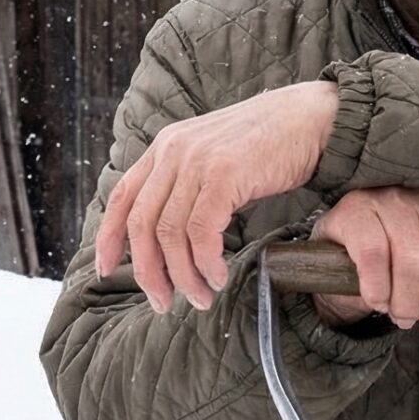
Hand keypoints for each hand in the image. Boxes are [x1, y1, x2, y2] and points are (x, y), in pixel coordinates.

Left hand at [94, 81, 339, 311]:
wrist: (312, 117)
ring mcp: (197, 160)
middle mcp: (173, 151)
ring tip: (201, 297)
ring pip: (170, 233)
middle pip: (141, 224)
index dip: (109, 238)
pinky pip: (202, 231)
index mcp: (165, 147)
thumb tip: (170, 239)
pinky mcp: (224, 173)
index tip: (106, 271)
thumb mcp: (213, 157)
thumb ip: (187, 185)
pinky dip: (206, 262)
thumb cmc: (269, 145)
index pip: (122, 196)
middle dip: (148, 271)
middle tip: (163, 302)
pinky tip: (219, 276)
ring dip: (183, 275)